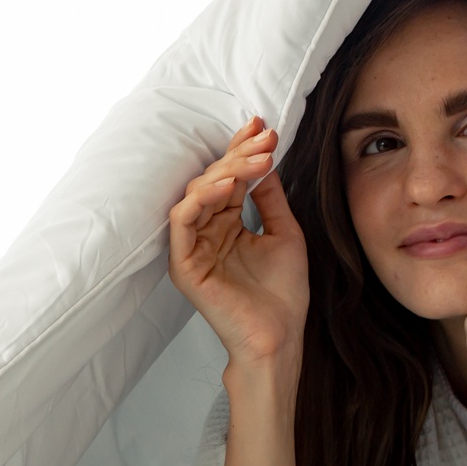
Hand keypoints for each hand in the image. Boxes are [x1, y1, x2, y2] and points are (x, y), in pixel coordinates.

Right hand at [168, 117, 308, 366]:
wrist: (279, 337)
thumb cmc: (283, 294)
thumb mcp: (285, 233)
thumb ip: (270, 198)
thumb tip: (265, 161)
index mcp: (226, 225)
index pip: (229, 179)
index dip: (243, 151)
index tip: (265, 128)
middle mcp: (206, 232)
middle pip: (213, 181)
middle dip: (238, 155)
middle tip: (264, 139)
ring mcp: (192, 248)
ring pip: (196, 194)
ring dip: (225, 172)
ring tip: (255, 160)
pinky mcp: (183, 265)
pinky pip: (182, 222)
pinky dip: (202, 199)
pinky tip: (228, 187)